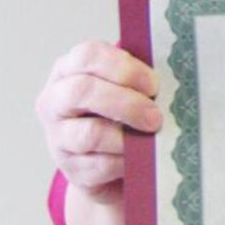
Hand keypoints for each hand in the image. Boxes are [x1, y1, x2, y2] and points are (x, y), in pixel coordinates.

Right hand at [36, 40, 161, 202]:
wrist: (105, 157)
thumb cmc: (120, 109)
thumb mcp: (125, 86)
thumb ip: (138, 78)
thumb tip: (170, 80)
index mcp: (69, 68)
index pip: (87, 55)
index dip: (123, 68)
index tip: (153, 83)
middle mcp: (54, 100)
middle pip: (82, 91)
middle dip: (126, 103)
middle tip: (155, 116)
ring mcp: (57, 136)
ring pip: (89, 134)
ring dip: (126, 137)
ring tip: (150, 137)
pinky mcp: (69, 168)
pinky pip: (99, 165)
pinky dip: (124, 162)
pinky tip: (138, 158)